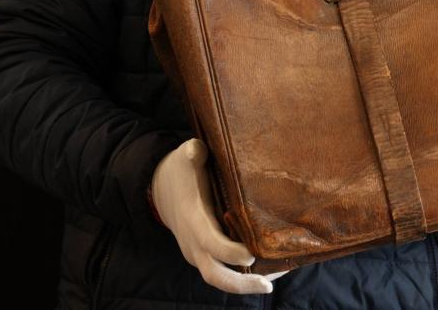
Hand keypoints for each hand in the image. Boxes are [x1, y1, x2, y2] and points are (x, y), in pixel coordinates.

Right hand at [150, 138, 290, 293]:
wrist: (159, 189)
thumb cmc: (179, 171)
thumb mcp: (183, 157)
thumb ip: (192, 153)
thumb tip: (197, 150)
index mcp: (193, 220)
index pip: (210, 243)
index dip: (230, 251)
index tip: (252, 255)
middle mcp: (194, 243)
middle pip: (214, 274)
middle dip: (240, 284)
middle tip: (268, 286)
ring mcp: (198, 252)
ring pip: (219, 277)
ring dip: (246, 283)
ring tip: (278, 278)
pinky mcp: (204, 254)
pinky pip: (223, 270)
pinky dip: (244, 275)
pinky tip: (270, 270)